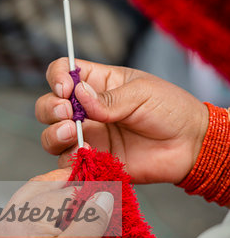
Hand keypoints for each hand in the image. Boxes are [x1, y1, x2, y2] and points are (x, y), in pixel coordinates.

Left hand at [0, 168, 113, 237]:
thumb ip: (92, 216)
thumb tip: (104, 195)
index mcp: (16, 220)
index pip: (54, 192)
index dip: (80, 188)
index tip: (99, 186)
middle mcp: (2, 224)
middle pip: (35, 191)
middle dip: (62, 187)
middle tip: (88, 187)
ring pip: (30, 206)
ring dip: (54, 201)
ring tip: (79, 204)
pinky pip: (26, 222)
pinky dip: (45, 217)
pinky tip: (63, 222)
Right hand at [35, 57, 208, 183]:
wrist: (189, 146)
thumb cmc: (170, 110)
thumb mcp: (141, 93)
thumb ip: (108, 99)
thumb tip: (77, 94)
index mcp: (98, 84)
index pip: (63, 73)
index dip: (57, 78)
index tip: (66, 88)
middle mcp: (88, 111)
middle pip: (49, 107)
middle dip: (50, 109)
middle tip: (67, 113)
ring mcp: (90, 137)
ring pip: (52, 137)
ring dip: (54, 135)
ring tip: (72, 135)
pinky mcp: (95, 161)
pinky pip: (70, 164)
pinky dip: (69, 161)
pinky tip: (84, 155)